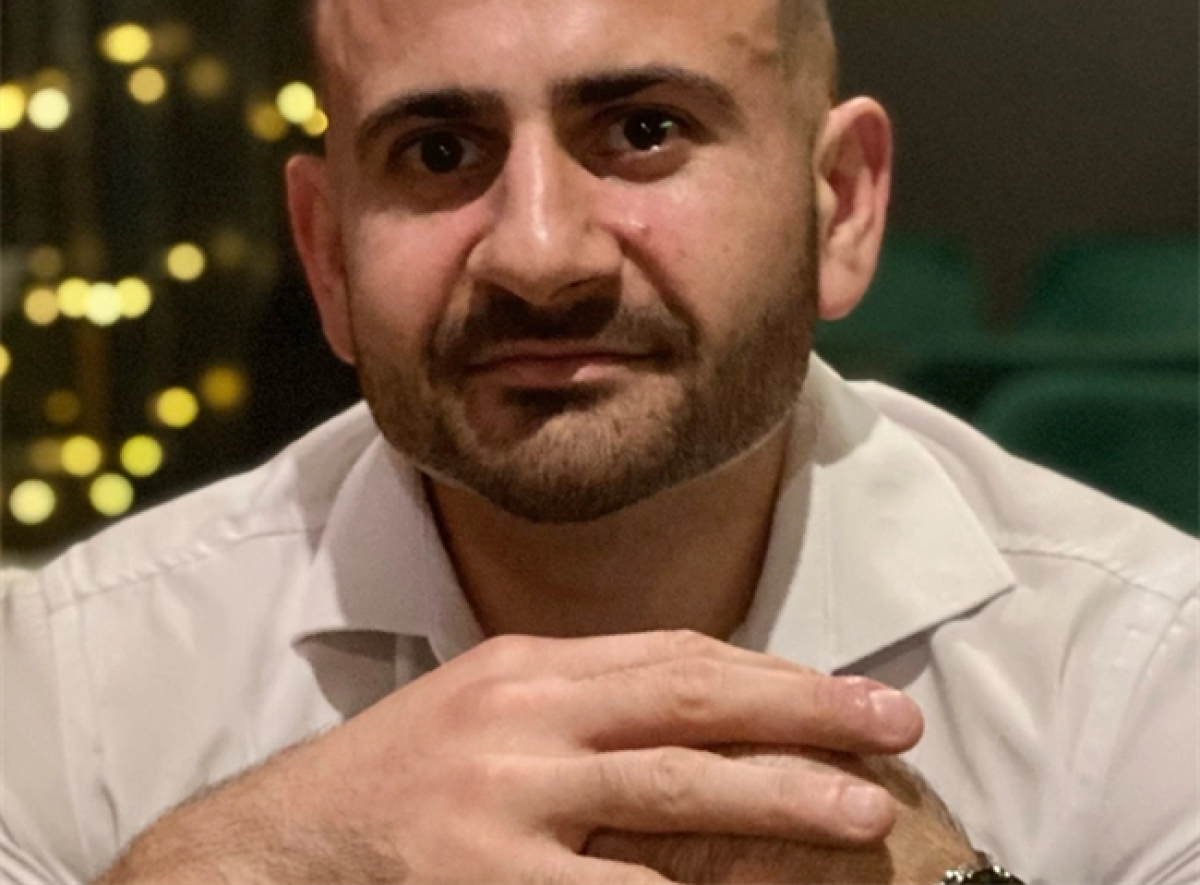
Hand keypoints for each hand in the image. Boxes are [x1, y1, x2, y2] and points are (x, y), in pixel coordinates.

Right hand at [99, 630, 922, 884]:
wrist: (273, 848)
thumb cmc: (396, 783)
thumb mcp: (487, 714)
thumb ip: (583, 712)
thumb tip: (701, 726)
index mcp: (527, 665)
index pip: (672, 655)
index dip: (769, 674)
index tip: (846, 693)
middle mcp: (520, 713)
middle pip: (685, 699)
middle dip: (798, 712)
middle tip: (893, 726)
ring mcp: (502, 798)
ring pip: (667, 790)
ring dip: (773, 798)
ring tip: (861, 813)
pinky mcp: (483, 882)